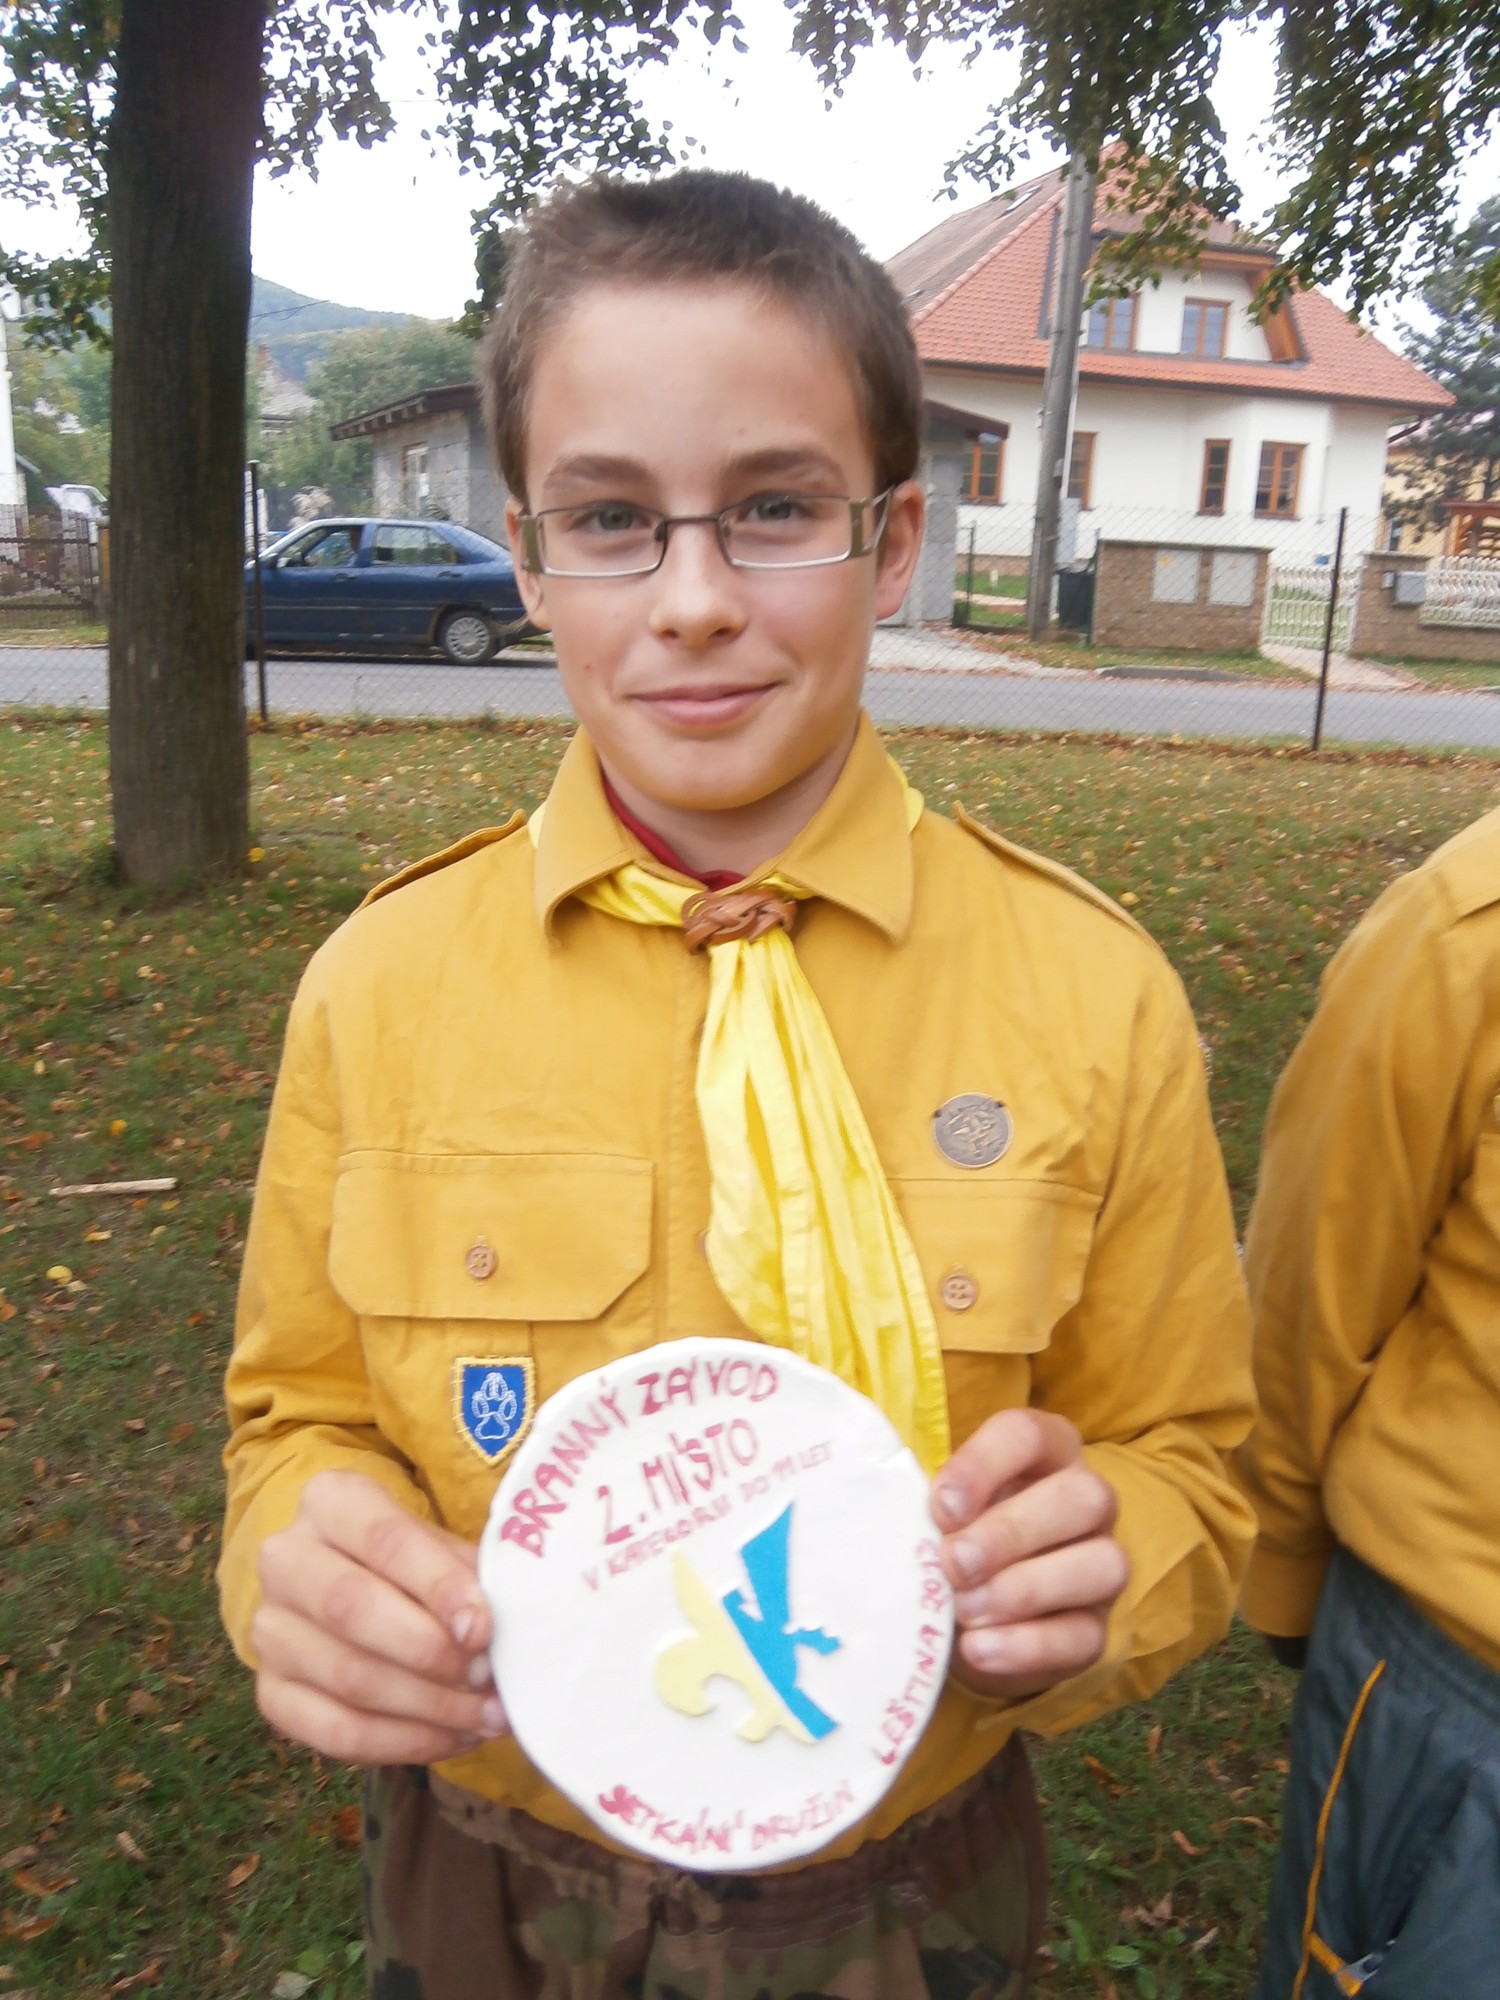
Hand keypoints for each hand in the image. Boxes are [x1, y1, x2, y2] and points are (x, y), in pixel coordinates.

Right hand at [252, 1469, 508, 1764]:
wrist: (350, 1581)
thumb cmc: (411, 1560)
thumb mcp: (438, 1545)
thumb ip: (466, 1575)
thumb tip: (497, 1630)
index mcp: (330, 1501)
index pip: (385, 1540)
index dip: (438, 1586)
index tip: (482, 1628)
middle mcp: (285, 1559)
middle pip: (352, 1609)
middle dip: (430, 1652)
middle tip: (487, 1677)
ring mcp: (270, 1630)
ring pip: (348, 1678)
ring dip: (429, 1708)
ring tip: (487, 1716)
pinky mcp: (271, 1692)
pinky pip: (335, 1733)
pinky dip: (403, 1743)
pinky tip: (453, 1737)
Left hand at [931, 1410, 1128, 1700]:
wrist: (966, 1623)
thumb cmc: (948, 1542)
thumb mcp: (935, 1513)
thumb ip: (924, 1501)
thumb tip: (877, 1502)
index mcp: (1044, 1453)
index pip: (1028, 1434)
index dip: (986, 1464)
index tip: (941, 1506)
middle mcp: (1085, 1502)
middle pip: (1081, 1496)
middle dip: (1012, 1531)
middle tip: (953, 1563)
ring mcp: (1099, 1566)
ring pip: (1102, 1564)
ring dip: (1027, 1588)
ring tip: (965, 1608)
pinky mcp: (1094, 1629)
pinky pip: (1083, 1637)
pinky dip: (1027, 1645)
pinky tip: (978, 1648)